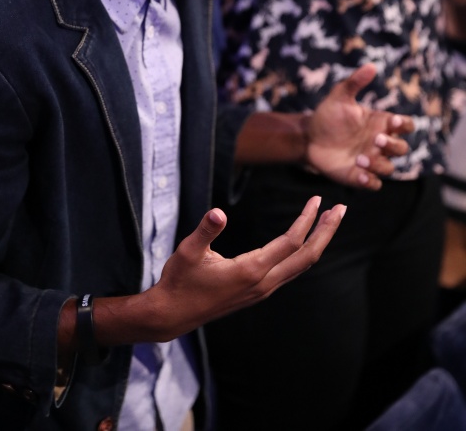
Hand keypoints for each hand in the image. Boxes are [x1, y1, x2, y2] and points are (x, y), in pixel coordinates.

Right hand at [130, 196, 345, 340]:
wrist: (173, 314)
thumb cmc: (179, 280)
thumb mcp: (188, 251)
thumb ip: (206, 231)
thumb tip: (218, 212)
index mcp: (250, 271)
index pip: (290, 243)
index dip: (306, 220)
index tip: (317, 200)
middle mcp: (263, 283)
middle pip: (306, 257)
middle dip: (326, 231)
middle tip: (341, 208)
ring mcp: (262, 290)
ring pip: (301, 266)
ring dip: (318, 242)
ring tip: (328, 221)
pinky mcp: (258, 292)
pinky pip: (290, 271)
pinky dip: (303, 253)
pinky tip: (303, 242)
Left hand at [306, 63, 412, 189]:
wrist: (308, 137)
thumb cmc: (328, 116)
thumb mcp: (339, 97)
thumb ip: (355, 82)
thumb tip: (371, 66)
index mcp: (380, 124)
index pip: (405, 126)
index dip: (403, 125)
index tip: (391, 121)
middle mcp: (379, 144)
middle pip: (402, 149)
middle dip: (393, 145)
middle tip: (375, 140)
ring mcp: (371, 161)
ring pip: (389, 168)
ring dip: (379, 165)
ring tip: (359, 158)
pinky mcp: (359, 176)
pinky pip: (374, 184)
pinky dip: (371, 181)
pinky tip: (360, 174)